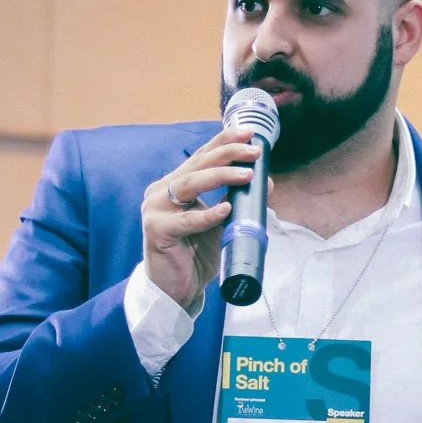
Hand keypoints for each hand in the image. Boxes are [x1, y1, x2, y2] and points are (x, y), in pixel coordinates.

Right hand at [141, 129, 258, 307]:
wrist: (176, 290)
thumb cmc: (195, 256)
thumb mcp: (221, 224)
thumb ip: (236, 202)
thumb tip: (266, 182)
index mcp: (175, 185)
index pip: (201, 156)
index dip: (224, 141)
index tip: (249, 133)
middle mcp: (162, 191)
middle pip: (197, 164)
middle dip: (228, 154)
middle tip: (254, 152)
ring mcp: (155, 209)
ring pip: (190, 184)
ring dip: (220, 176)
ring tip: (246, 175)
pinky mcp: (156, 230)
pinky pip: (186, 220)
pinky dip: (207, 214)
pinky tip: (225, 209)